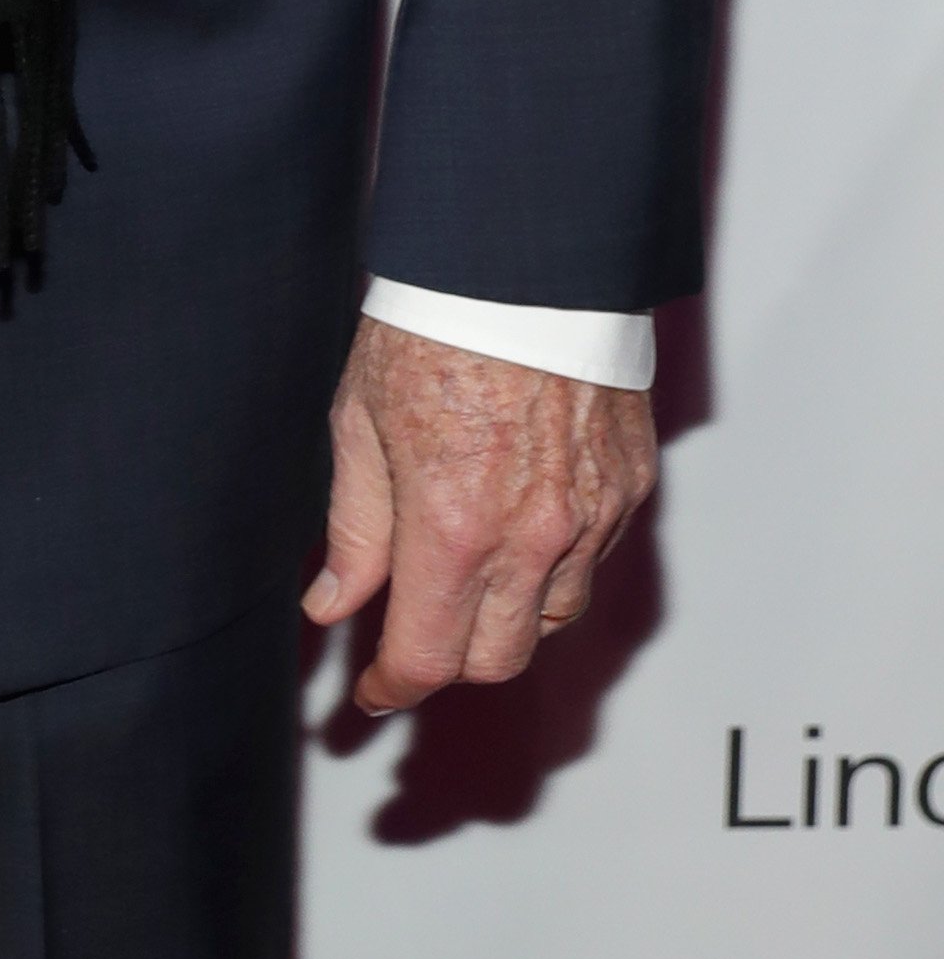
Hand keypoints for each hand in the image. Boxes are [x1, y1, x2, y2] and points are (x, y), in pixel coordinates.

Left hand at [305, 315, 654, 716]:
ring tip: (464, 579)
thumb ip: (354, 531)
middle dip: (447, 662)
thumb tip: (331, 605)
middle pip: (495, 660)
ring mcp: (590, 518)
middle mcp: (531, 538)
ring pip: (550, 620)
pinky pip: (591, 565)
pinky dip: (552, 569)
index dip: (392, 689)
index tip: (372, 692)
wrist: (522, 265)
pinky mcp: (628, 491)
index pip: (427, 657)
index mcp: (452, 528)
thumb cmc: (432, 330)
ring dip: (505, 620)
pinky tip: (517, 531)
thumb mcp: (360, 426)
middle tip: (410, 636)